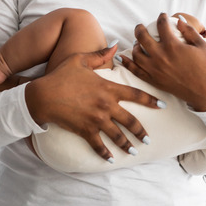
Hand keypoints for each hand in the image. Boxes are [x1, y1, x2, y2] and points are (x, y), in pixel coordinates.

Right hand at [25, 46, 161, 161]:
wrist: (43, 95)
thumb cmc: (61, 75)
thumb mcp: (81, 60)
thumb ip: (100, 55)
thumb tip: (115, 45)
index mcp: (108, 88)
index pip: (135, 94)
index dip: (151, 100)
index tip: (163, 105)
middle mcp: (106, 105)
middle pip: (130, 120)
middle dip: (141, 131)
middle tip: (148, 139)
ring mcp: (96, 119)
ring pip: (117, 135)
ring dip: (127, 145)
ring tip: (135, 151)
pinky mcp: (85, 130)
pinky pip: (98, 145)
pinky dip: (105, 154)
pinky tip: (111, 160)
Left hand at [121, 13, 205, 111]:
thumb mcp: (202, 45)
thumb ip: (189, 30)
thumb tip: (179, 20)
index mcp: (173, 46)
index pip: (162, 25)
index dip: (161, 17)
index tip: (162, 16)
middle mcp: (160, 56)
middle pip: (142, 37)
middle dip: (140, 28)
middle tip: (142, 26)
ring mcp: (155, 69)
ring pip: (136, 53)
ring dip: (135, 45)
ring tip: (138, 42)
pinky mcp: (154, 80)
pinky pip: (135, 70)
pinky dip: (127, 63)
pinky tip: (123, 57)